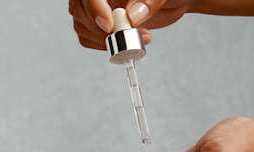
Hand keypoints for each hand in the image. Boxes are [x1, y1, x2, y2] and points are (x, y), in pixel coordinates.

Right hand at [69, 0, 192, 50]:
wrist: (173, 1)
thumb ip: (150, 2)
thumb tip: (133, 16)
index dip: (94, 9)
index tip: (110, 26)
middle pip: (80, 10)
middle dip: (101, 29)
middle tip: (128, 34)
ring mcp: (97, 7)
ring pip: (82, 25)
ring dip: (105, 39)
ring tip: (135, 38)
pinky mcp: (98, 23)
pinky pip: (87, 37)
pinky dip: (102, 45)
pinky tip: (123, 43)